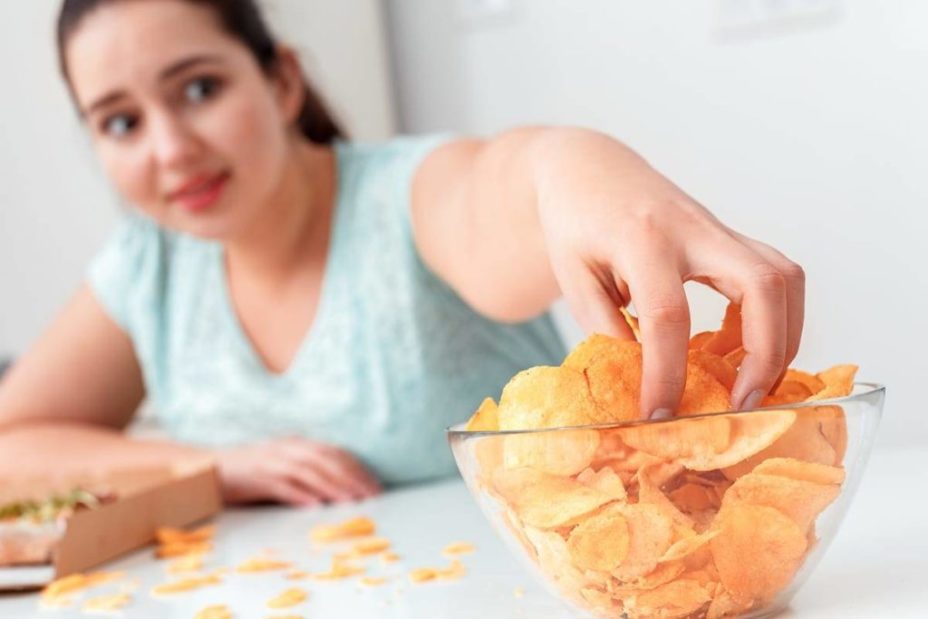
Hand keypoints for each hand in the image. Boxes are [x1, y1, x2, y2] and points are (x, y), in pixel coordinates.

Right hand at [214, 437, 380, 505]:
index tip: (375, 485)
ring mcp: (271, 462)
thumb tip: (335, 487)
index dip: (357, 468)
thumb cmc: (247, 471)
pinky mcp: (256, 478)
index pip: (334, 453)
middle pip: (327, 461)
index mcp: (296, 444)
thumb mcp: (280, 464)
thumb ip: (305, 470)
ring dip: (333, 487)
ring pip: (309, 472)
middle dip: (352, 478)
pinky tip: (316, 506)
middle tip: (372, 496)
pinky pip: (283, 486)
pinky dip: (301, 495)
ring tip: (352, 502)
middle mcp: (287, 449)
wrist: (206, 469)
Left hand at [535, 130, 803, 418]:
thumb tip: (645, 377)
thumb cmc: (575, 224)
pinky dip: (777, 318)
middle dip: (764, 353)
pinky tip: (750, 350)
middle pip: (761, 285)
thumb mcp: (572, 277)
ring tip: (757, 384)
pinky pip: (777, 275)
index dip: (667, 372)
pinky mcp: (729, 238)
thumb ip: (606, 325)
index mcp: (641, 239)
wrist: (589, 170)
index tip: (659, 415)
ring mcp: (717, 229)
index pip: (667, 314)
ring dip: (784, 337)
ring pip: (784, 277)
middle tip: (742, 404)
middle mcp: (692, 229)